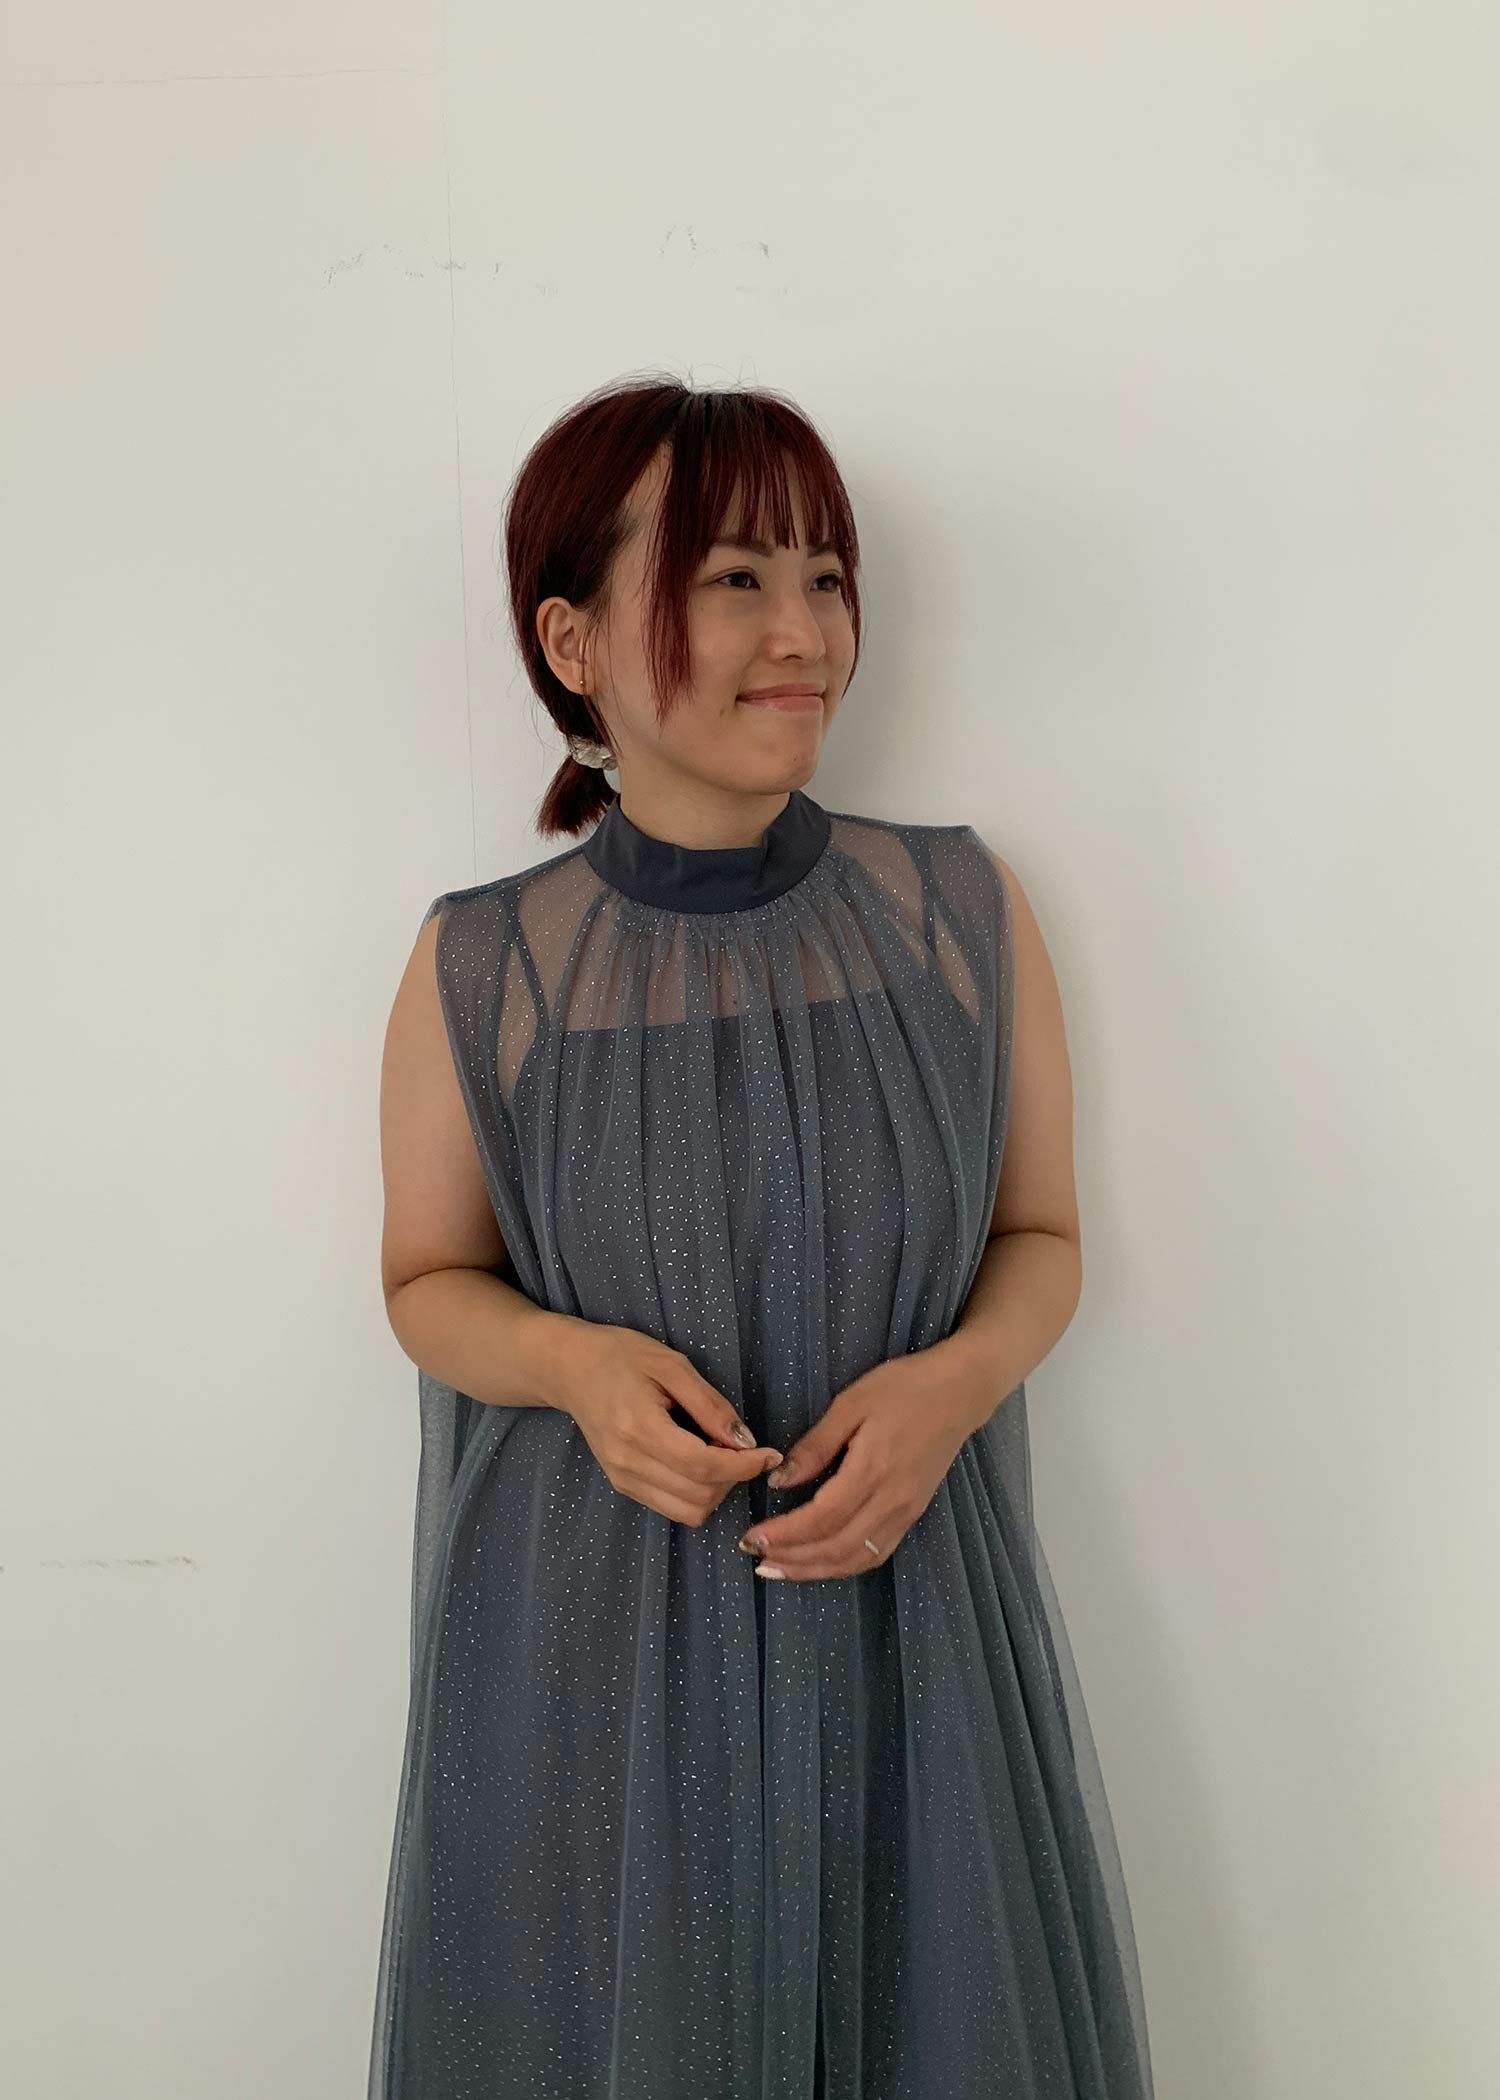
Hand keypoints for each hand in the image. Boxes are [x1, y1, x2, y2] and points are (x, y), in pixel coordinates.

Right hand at [550, 1316, 782, 1527]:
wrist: (571, 1368)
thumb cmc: (621, 1356)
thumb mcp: (671, 1365)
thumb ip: (710, 1405)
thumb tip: (746, 1441)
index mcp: (639, 1427)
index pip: (703, 1465)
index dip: (744, 1465)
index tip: (770, 1452)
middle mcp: (627, 1462)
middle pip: (699, 1494)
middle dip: (734, 1477)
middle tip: (742, 1445)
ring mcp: (622, 1478)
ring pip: (688, 1511)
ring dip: (717, 1490)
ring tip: (719, 1453)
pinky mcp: (622, 1485)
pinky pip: (672, 1508)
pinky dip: (697, 1493)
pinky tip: (699, 1462)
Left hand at [736, 1348, 982, 1580]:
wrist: (959, 1391)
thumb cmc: (904, 1387)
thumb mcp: (851, 1403)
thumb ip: (815, 1446)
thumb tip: (779, 1481)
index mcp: (873, 1469)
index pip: (821, 1518)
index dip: (784, 1534)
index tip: (751, 1537)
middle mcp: (892, 1500)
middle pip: (836, 1548)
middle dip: (792, 1558)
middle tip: (755, 1557)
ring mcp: (906, 1512)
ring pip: (856, 1558)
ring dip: (815, 1569)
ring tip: (779, 1568)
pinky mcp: (913, 1514)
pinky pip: (875, 1553)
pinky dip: (843, 1565)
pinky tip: (820, 1563)